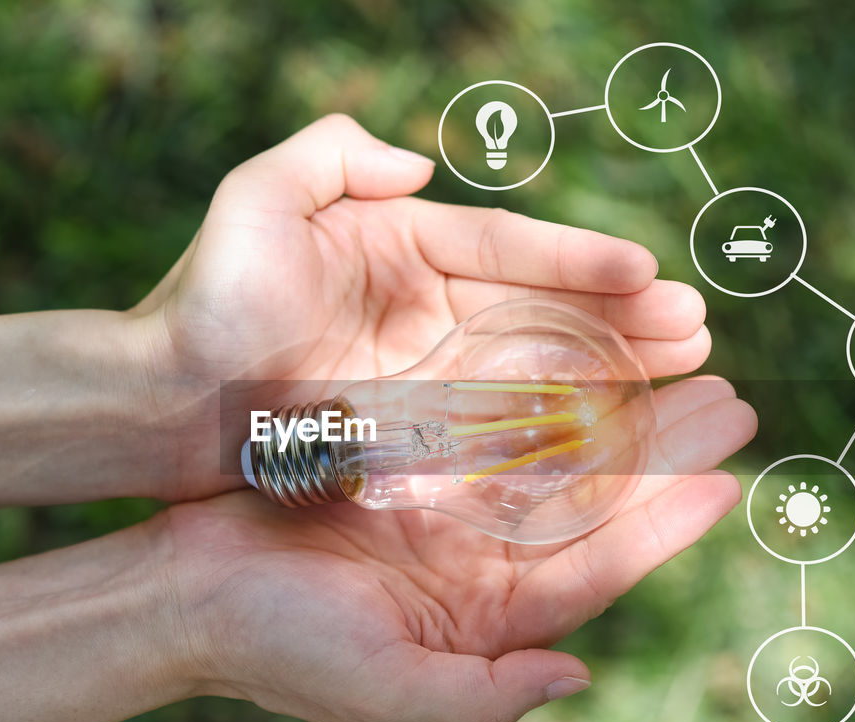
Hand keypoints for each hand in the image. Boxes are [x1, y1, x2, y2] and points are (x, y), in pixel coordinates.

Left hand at [133, 114, 712, 500]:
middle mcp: (424, 306)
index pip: (508, 248)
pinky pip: (499, 425)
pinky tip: (614, 431)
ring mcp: (421, 369)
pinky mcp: (411, 429)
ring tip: (683, 374)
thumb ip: (332, 157)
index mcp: (401, 245)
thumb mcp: (257, 201)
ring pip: (534, 367)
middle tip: (697, 332)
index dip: (580, 260)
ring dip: (608, 371)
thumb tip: (418, 162)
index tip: (648, 276)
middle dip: (620, 319)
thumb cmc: (202, 300)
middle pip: (540, 309)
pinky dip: (558, 425)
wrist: (158, 403)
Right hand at [167, 376, 754, 721]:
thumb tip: (576, 678)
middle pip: (589, 503)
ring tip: (676, 367)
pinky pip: (487, 423)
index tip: (724, 484)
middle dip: (659, 454)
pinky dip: (534, 392)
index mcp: (484, 619)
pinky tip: (580, 358)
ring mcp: (445, 509)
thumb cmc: (274, 651)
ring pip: (549, 454)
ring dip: (612, 411)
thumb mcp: (381, 692)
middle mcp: (478, 561)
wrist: (182, 594)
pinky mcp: (406, 464)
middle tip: (728, 403)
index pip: (594, 570)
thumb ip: (482, 695)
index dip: (661, 529)